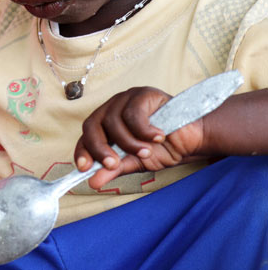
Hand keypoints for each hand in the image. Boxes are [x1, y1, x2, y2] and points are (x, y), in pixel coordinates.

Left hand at [74, 86, 205, 188]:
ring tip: (147, 152)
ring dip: (129, 143)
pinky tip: (157, 137)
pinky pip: (133, 113)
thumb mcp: (136, 163)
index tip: (85, 168)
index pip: (86, 136)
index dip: (83, 151)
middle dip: (100, 148)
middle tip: (113, 164)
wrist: (194, 139)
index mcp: (106, 124)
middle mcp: (112, 108)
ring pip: (113, 121)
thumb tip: (93, 182)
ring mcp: (127, 98)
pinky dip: (143, 130)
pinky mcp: (143, 94)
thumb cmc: (164, 148)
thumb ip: (115, 169)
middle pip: (92, 125)